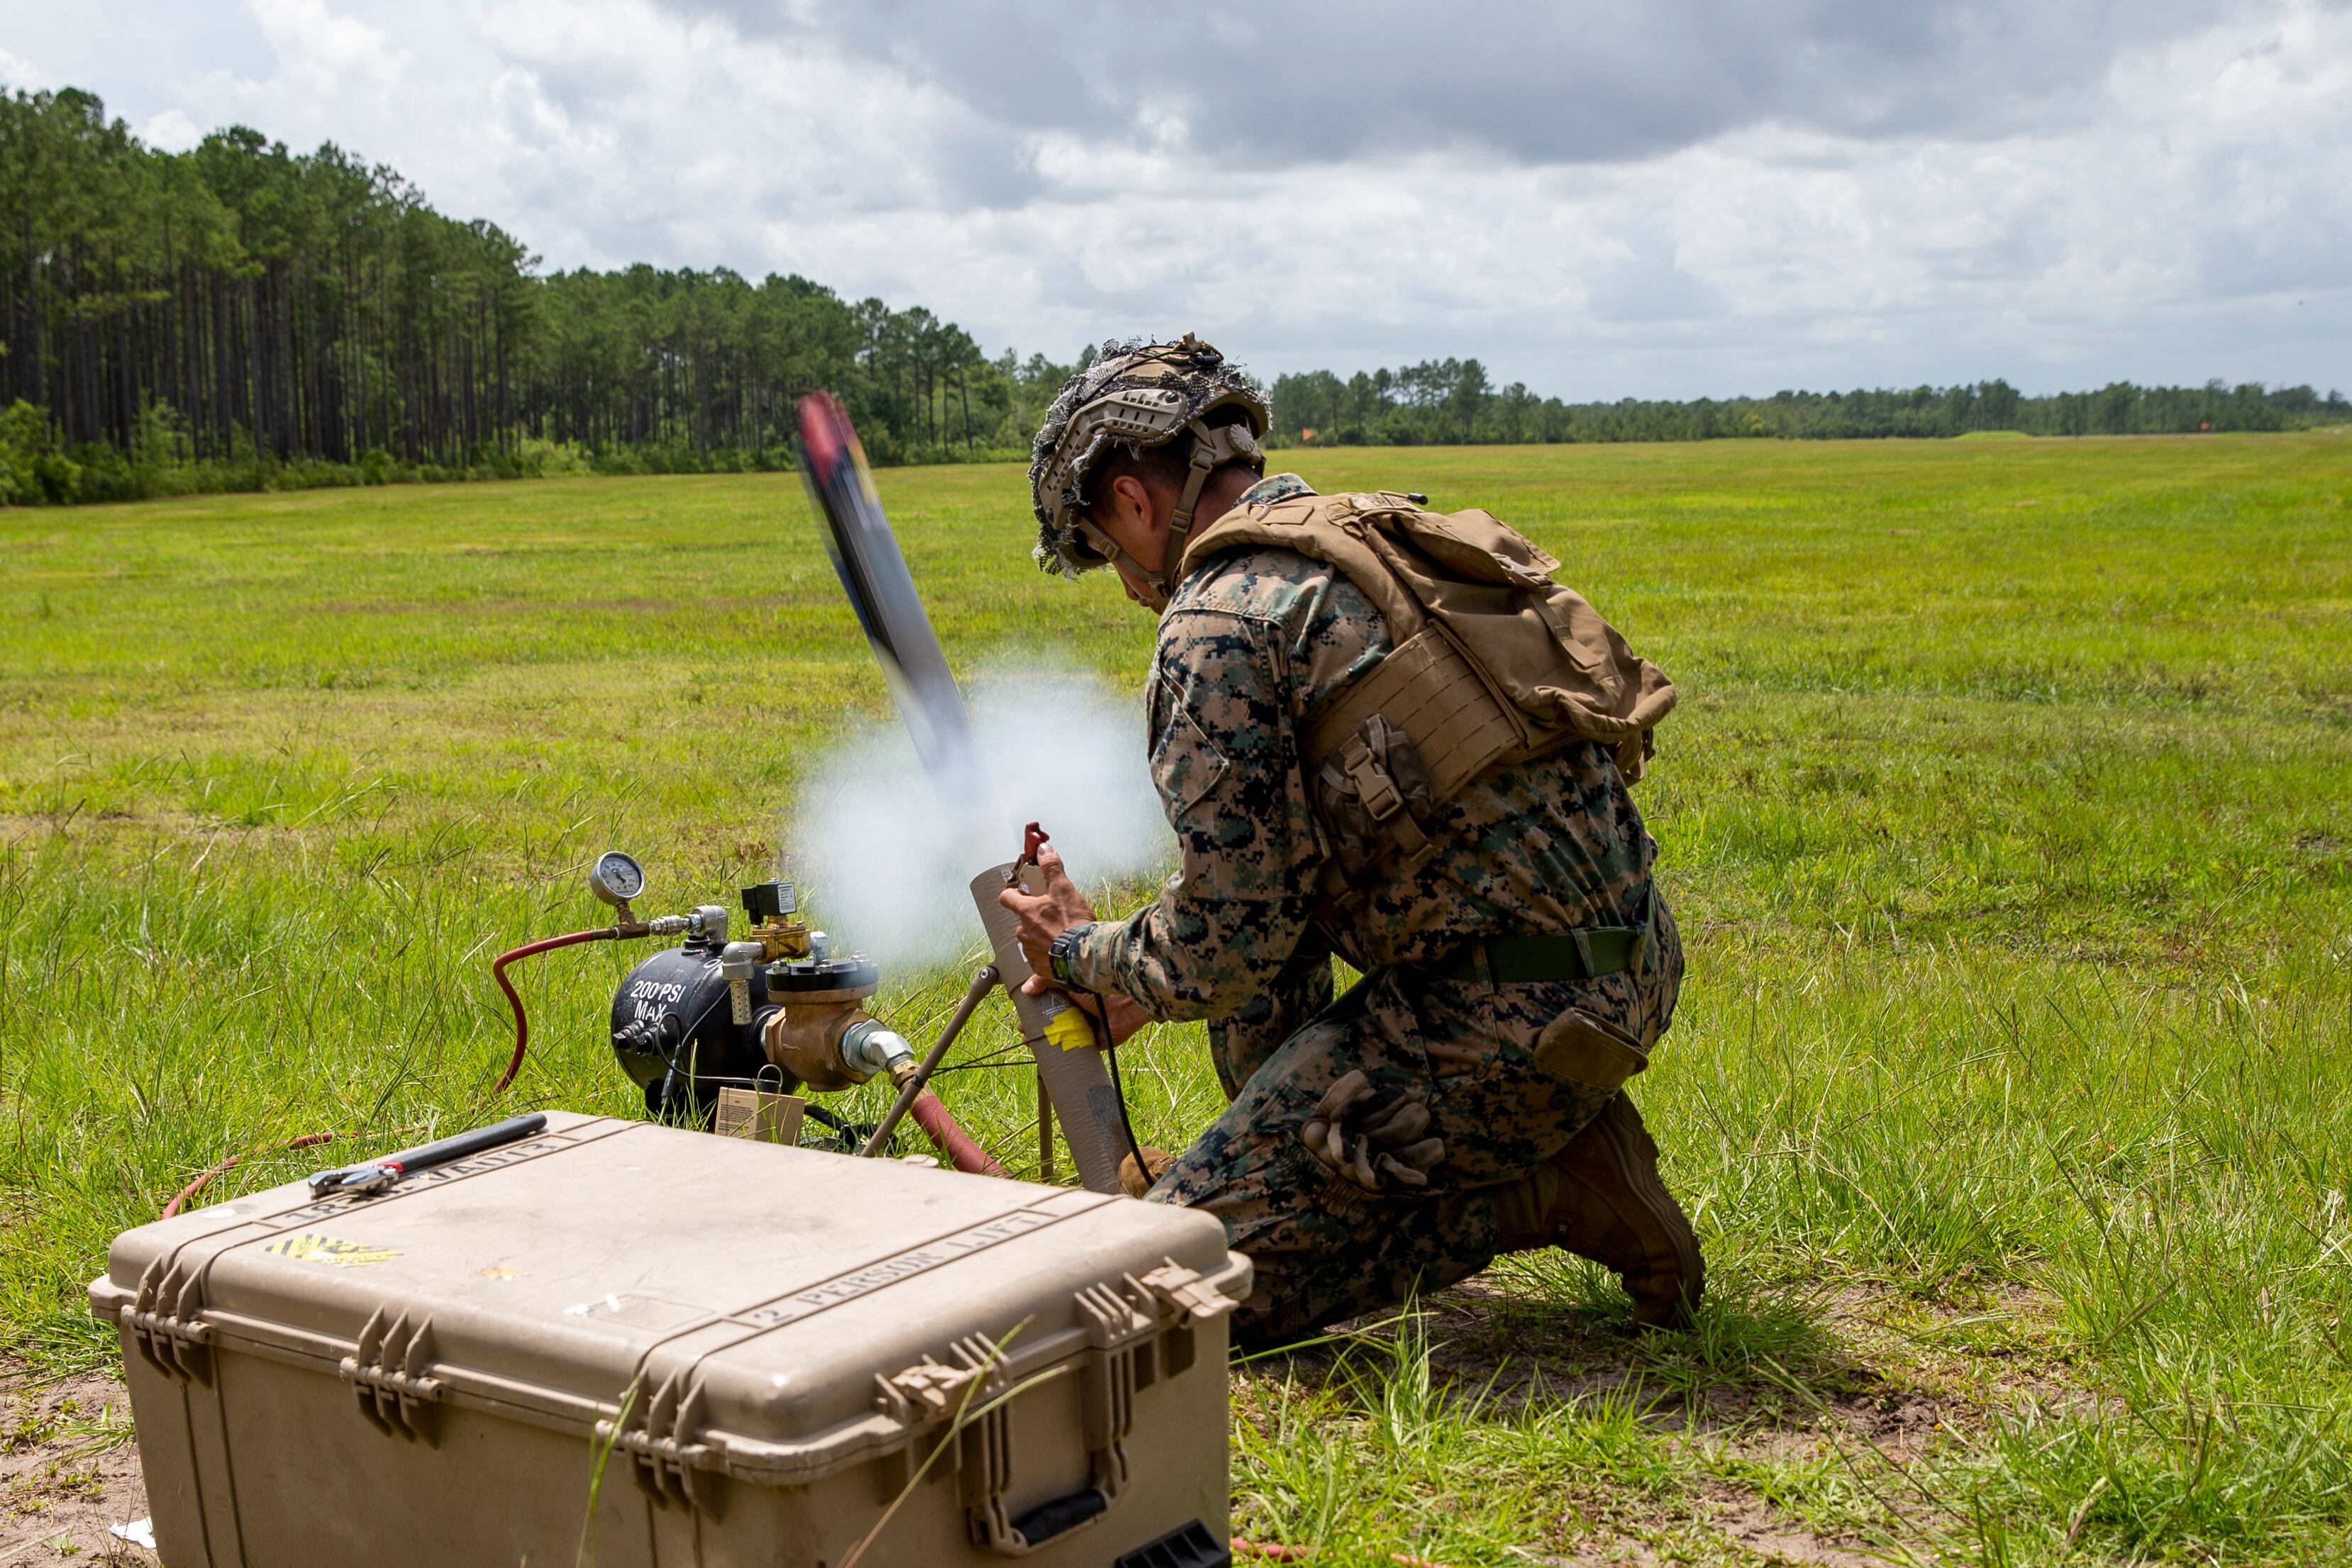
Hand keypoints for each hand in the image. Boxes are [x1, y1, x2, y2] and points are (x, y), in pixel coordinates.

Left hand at [998, 843, 1096, 986]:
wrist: (1086, 957)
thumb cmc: (1074, 921)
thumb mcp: (1064, 888)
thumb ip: (1051, 867)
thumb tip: (1043, 847)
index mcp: (1026, 912)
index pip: (1006, 898)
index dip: (1012, 893)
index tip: (1021, 891)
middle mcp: (1023, 933)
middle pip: (1023, 922)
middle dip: (1035, 919)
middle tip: (1054, 917)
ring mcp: (1031, 954)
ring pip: (1032, 943)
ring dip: (1042, 941)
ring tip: (1061, 940)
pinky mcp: (1041, 972)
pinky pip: (1036, 975)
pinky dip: (1036, 980)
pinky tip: (1033, 986)